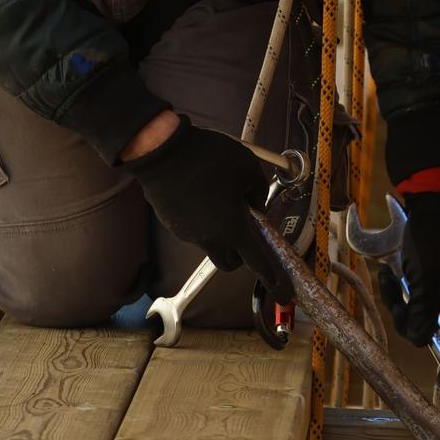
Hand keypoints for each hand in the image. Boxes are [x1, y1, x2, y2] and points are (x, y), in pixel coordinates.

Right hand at [124, 114, 272, 273]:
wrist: (161, 150)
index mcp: (232, 227)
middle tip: (244, 233)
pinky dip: (201, 220)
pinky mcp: (170, 223)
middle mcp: (209, 237)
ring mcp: (187, 233)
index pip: (255, 260)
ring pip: (210, 243)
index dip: (270, 276)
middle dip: (240, 256)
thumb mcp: (247, 165)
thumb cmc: (208, 157)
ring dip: (219, 232)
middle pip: (229, 262)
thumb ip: (259, 190)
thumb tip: (256, 205)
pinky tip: (199, 195)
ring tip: (217, 200)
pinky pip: (193, 229)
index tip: (279, 289)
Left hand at [379, 190, 439, 356]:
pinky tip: (387, 274)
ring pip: (414, 314)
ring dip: (396, 303)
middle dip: (408, 321)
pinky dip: (395, 291)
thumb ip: (423, 312)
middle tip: (397, 303)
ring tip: (388, 279)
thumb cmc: (433, 242)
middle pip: (429, 331)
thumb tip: (421, 342)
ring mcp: (439, 290)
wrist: (431, 207)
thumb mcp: (426, 279)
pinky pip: (408, 298)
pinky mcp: (425, 280)